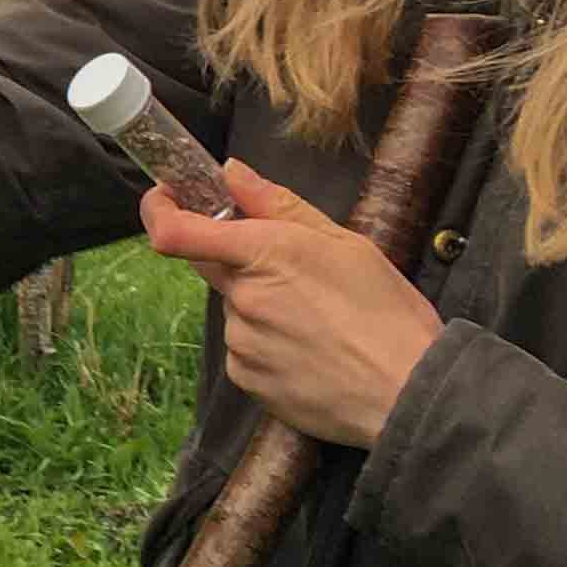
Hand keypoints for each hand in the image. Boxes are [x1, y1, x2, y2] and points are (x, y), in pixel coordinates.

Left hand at [145, 157, 444, 448]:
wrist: (409, 392)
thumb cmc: (387, 313)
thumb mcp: (344, 242)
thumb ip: (279, 205)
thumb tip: (232, 174)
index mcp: (264, 254)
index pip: (176, 233)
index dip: (157, 212)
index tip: (163, 198)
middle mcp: (242, 300)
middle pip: (214, 268)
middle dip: (241, 263)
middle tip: (295, 275)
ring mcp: (242, 344)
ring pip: (237, 311)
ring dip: (262, 307)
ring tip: (319, 322)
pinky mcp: (248, 381)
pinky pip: (246, 350)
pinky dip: (269, 345)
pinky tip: (311, 351)